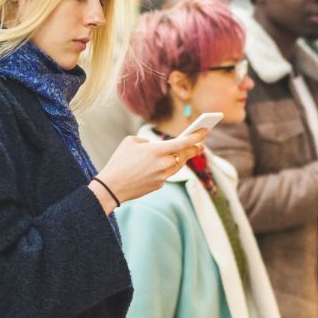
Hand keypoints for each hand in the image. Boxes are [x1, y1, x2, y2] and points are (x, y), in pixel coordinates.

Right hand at [89, 130, 208, 212]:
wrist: (112, 187)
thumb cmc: (119, 161)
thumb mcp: (131, 142)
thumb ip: (148, 141)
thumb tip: (156, 147)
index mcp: (157, 150)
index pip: (184, 142)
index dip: (197, 136)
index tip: (205, 131)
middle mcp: (163, 164)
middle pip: (185, 155)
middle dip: (194, 149)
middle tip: (201, 144)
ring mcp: (163, 176)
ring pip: (178, 165)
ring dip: (183, 158)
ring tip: (188, 152)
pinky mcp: (159, 185)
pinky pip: (167, 174)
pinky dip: (167, 169)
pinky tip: (163, 165)